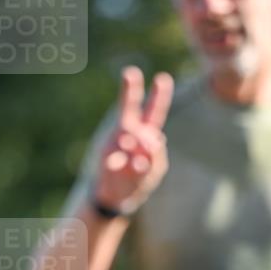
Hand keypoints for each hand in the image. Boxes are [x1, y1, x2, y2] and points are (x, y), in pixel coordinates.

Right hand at [94, 66, 173, 214]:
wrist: (116, 197)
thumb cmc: (139, 179)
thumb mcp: (156, 169)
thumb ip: (157, 155)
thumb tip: (154, 141)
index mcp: (146, 133)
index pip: (154, 111)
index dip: (159, 95)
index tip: (163, 78)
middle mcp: (129, 133)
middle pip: (130, 107)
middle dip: (131, 90)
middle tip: (130, 72)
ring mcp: (117, 144)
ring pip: (127, 134)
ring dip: (135, 144)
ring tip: (137, 155)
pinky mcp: (108, 158)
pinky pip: (118, 158)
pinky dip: (124, 163)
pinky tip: (125, 166)